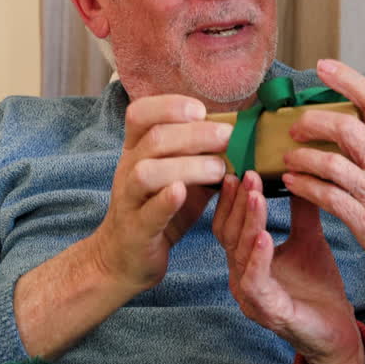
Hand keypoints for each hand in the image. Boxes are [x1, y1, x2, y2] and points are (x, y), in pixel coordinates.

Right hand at [92, 95, 229, 290]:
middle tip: (228, 137)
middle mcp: (128, 170)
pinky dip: (166, 200)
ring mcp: (129, 200)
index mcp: (136, 151)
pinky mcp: (136, 230)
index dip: (169, 106)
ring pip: (147, 172)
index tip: (201, 111)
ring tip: (219, 169)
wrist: (124, 258)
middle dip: (194, 134)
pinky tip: (183, 191)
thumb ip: (202, 158)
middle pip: (154, 140)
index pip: (140, 114)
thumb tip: (240, 138)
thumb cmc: (157, 210)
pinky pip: (148, 211)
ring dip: (187, 166)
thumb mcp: (180, 177)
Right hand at [213, 170, 364, 363]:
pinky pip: (255, 282)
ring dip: (247, 223)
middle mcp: (241, 277)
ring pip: (239, 254)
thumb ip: (301, 211)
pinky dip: (258, 257)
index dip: (234, 198)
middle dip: (237, 203)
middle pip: (229, 234)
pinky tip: (265, 236)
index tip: (242, 170)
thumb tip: (301, 173)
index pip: (230, 224)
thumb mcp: (309, 240)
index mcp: (247, 260)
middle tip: (247, 174)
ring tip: (256, 196)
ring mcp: (250, 296)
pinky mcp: (267, 311)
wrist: (339, 331)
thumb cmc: (319, 289)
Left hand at [281, 59, 364, 284]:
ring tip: (289, 158)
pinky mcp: (363, 219)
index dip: (348, 79)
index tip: (323, 66)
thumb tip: (363, 132)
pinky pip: (325, 197)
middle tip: (295, 126)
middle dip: (313, 123)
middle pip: (345, 129)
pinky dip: (303, 187)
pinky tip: (292, 184)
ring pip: (329, 163)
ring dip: (302, 158)